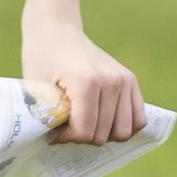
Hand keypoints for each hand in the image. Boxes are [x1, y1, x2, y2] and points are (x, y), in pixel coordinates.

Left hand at [20, 17, 147, 143]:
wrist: (56, 30)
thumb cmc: (41, 59)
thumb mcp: (37, 90)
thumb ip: (49, 119)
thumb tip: (56, 146)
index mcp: (86, 83)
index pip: (84, 132)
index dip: (65, 138)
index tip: (53, 130)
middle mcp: (111, 81)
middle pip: (103, 134)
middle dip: (82, 136)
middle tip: (67, 126)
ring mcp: (124, 80)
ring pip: (122, 131)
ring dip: (103, 133)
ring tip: (86, 123)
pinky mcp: (130, 80)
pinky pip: (138, 119)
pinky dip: (124, 126)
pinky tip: (105, 122)